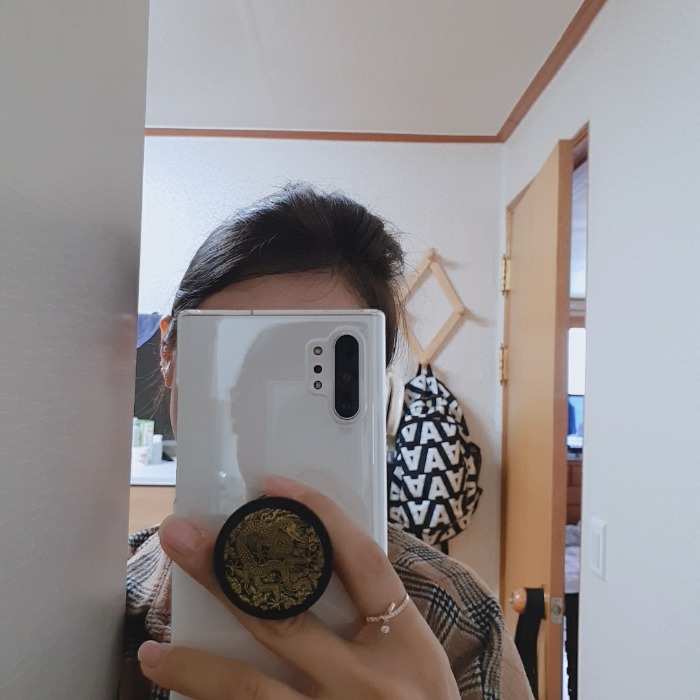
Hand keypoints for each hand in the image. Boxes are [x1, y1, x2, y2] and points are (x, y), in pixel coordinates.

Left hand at [138, 476, 459, 698]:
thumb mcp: (418, 655)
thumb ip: (377, 610)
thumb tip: (313, 561)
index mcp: (402, 641)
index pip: (361, 561)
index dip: (319, 517)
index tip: (274, 486)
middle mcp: (364, 681)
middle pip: (285, 615)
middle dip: (226, 572)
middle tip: (180, 537)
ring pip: (250, 688)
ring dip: (196, 666)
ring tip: (153, 650)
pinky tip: (180, 698)